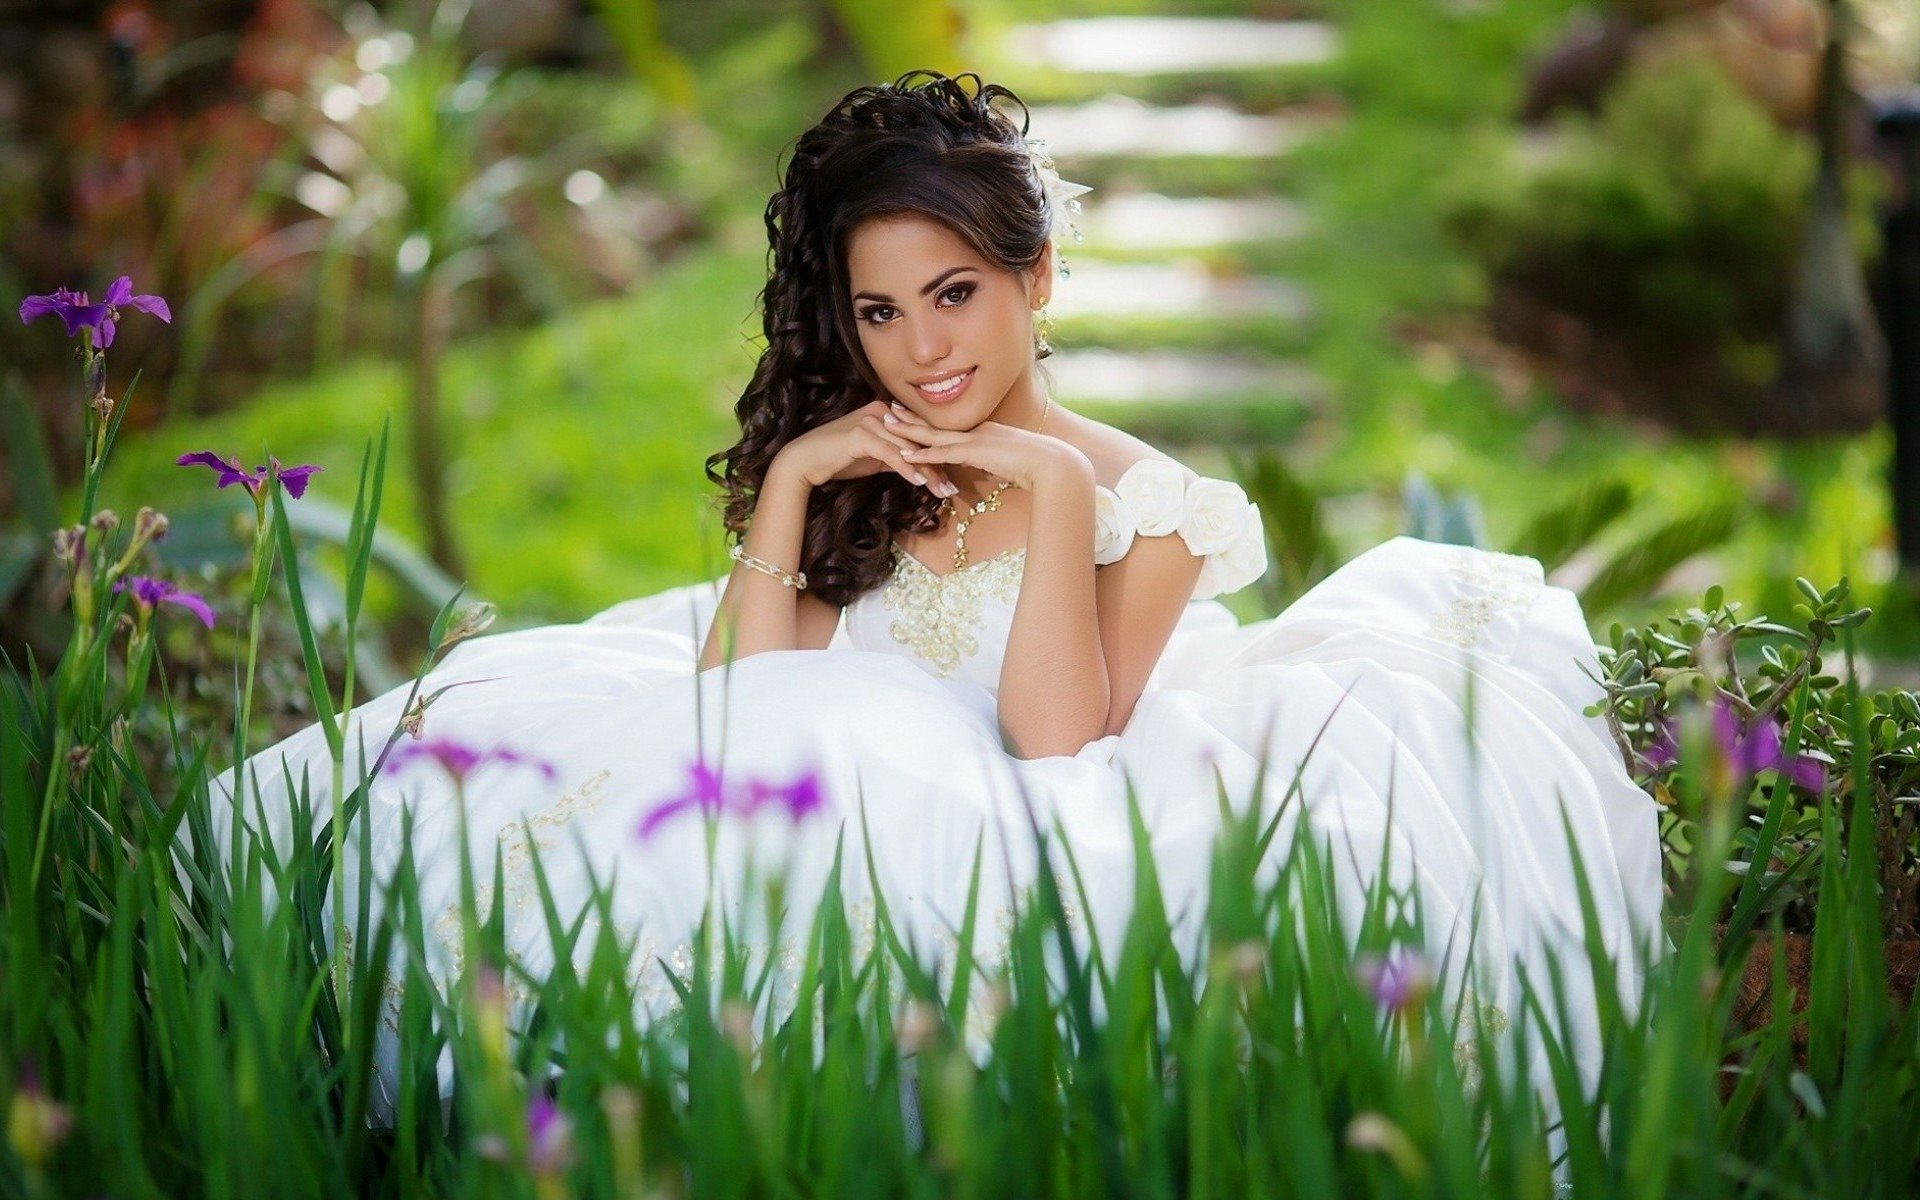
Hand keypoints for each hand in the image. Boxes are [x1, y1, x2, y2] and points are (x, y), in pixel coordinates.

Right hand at [775, 397, 958, 497]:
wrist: (804, 460)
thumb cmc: (836, 459)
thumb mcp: (871, 457)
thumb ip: (892, 456)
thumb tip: (914, 467)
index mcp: (884, 413)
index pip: (916, 436)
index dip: (935, 457)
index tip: (949, 477)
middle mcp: (880, 412)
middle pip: (915, 442)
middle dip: (937, 466)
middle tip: (953, 488)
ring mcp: (871, 421)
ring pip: (907, 449)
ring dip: (927, 472)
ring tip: (942, 491)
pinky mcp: (861, 435)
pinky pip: (891, 454)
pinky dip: (907, 469)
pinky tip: (920, 483)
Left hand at [883, 399, 1081, 492]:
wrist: (1052, 465)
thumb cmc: (1037, 467)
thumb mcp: (1011, 463)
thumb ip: (995, 463)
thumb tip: (988, 468)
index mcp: (985, 432)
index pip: (949, 427)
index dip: (927, 421)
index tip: (909, 414)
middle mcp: (977, 431)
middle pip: (936, 424)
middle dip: (910, 418)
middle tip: (887, 409)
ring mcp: (976, 440)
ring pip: (934, 434)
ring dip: (908, 431)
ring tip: (886, 424)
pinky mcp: (976, 452)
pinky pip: (942, 453)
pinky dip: (922, 454)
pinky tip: (904, 455)